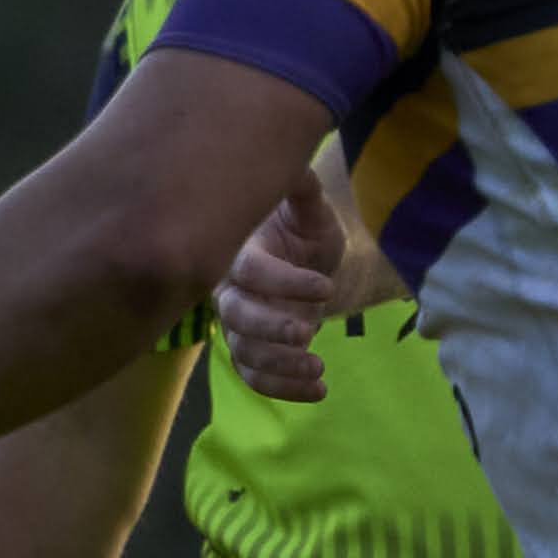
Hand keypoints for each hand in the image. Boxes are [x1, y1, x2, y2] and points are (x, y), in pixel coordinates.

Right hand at [214, 174, 347, 405]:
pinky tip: (318, 392)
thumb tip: (297, 165)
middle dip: (270, 328)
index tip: (326, 287)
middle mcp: (231, 294)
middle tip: (308, 332)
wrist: (299, 262)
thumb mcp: (309, 211)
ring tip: (318, 370)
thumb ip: (302, 194)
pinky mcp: (253, 352)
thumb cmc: (301, 232)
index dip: (283, 282)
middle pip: (236, 318)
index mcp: (240, 257)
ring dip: (279, 366)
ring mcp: (240, 328)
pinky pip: (255, 377)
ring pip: (244, 353)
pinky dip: (282, 389)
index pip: (249, 273)